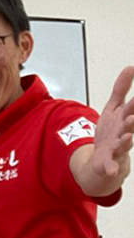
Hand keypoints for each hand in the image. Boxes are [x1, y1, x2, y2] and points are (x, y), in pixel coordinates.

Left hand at [89, 66, 133, 180]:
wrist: (106, 160)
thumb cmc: (113, 131)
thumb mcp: (114, 108)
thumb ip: (121, 90)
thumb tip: (130, 67)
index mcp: (126, 118)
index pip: (132, 107)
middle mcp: (125, 132)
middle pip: (130, 125)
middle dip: (133, 119)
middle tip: (132, 116)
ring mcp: (118, 148)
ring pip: (123, 144)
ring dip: (126, 140)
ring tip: (127, 136)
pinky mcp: (108, 162)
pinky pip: (110, 165)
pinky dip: (111, 168)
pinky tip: (112, 170)